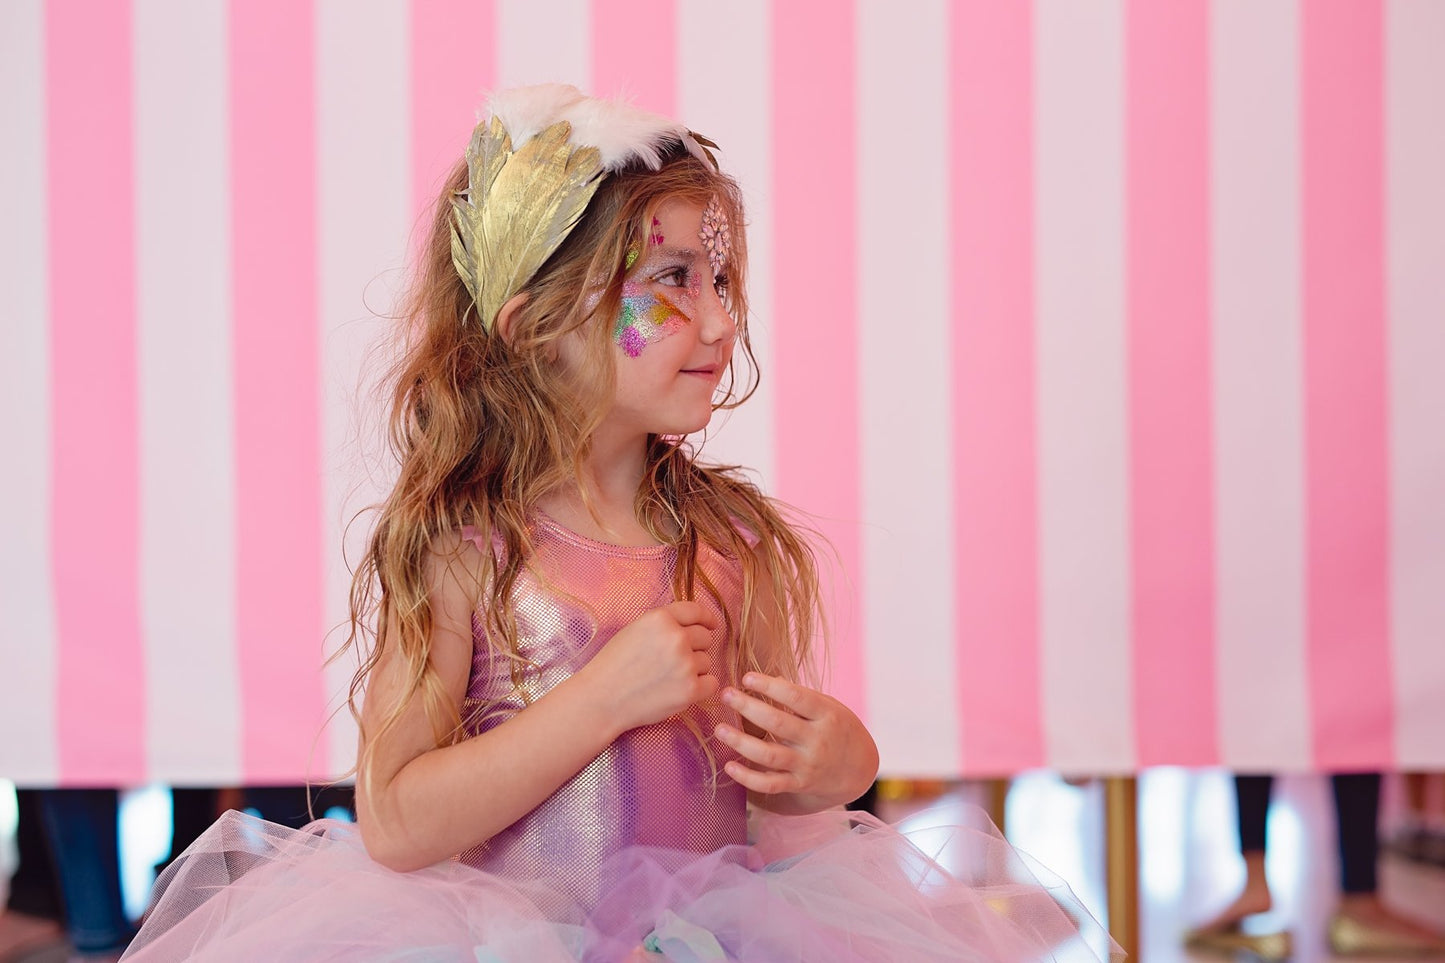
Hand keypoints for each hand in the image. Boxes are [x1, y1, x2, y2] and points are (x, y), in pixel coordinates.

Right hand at [580, 601, 720, 733]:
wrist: (601, 699)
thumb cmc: (613, 665)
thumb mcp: (635, 630)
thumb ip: (664, 624)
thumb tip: (695, 624)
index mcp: (661, 619)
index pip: (696, 611)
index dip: (707, 618)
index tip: (712, 624)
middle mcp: (676, 638)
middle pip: (705, 637)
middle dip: (695, 647)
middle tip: (675, 660)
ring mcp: (685, 664)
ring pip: (706, 661)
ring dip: (694, 669)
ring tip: (668, 678)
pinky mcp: (690, 690)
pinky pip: (711, 683)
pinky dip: (700, 687)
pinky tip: (680, 689)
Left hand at [713, 673, 877, 808]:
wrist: (859, 769)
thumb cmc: (839, 728)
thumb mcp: (830, 706)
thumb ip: (802, 696)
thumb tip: (771, 678)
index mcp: (827, 715)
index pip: (796, 697)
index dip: (769, 686)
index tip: (746, 678)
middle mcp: (817, 741)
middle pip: (777, 724)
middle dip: (747, 707)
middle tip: (725, 695)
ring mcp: (807, 765)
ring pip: (768, 755)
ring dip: (740, 742)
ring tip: (719, 729)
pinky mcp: (799, 784)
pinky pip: (770, 785)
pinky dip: (747, 778)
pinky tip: (729, 766)